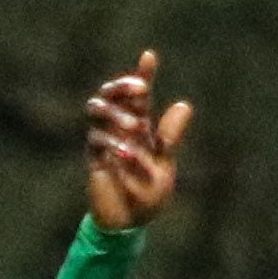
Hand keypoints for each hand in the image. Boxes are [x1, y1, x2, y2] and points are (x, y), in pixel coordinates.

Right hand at [85, 52, 193, 230]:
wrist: (130, 223)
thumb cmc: (148, 193)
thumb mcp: (165, 164)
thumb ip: (170, 137)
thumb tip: (184, 104)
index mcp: (140, 127)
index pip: (139, 96)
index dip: (143, 74)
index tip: (149, 55)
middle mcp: (119, 128)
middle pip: (110, 93)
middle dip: (122, 86)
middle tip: (140, 89)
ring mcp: (104, 140)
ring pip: (97, 108)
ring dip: (116, 112)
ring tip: (136, 127)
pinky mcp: (94, 158)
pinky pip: (96, 140)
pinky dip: (112, 145)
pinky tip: (126, 157)